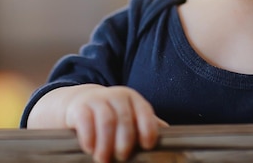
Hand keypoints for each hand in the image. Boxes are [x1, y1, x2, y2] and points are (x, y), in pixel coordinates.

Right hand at [41, 84, 164, 162]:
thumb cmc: (112, 114)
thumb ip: (147, 125)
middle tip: (122, 157)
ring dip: (106, 143)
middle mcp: (117, 96)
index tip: (147, 145)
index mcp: (134, 99)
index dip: (148, 128)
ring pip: (106, 121)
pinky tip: (89, 148)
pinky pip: (85, 120)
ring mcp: (98, 100)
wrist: (80, 102)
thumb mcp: (130, 115)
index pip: (144, 112)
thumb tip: (172, 140)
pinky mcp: (80, 107)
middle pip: (125, 118)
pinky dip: (88, 136)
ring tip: (103, 159)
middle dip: (125, 140)